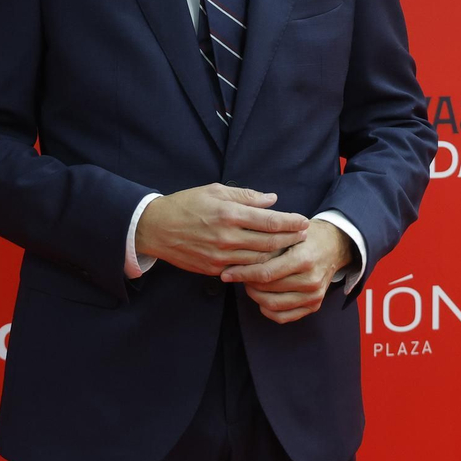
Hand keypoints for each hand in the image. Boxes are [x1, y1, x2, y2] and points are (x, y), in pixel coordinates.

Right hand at [135, 183, 309, 275]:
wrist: (156, 228)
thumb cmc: (186, 204)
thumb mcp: (214, 191)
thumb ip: (246, 196)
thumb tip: (272, 200)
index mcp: (228, 214)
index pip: (269, 221)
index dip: (290, 222)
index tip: (304, 221)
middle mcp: (226, 237)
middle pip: (269, 243)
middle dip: (290, 239)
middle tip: (304, 235)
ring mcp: (220, 256)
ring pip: (259, 260)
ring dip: (277, 254)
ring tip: (289, 247)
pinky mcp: (214, 269)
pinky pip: (242, 270)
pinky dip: (257, 266)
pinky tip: (266, 260)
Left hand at [219, 219, 351, 323]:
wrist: (334, 245)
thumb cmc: (306, 236)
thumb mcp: (288, 232)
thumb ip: (266, 245)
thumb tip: (237, 254)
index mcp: (304, 259)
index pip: (266, 272)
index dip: (242, 274)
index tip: (227, 273)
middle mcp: (311, 280)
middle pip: (267, 289)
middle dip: (247, 283)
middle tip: (237, 274)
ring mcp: (314, 295)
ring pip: (273, 305)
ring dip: (255, 296)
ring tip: (249, 284)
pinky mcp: (314, 305)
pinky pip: (284, 316)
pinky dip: (267, 309)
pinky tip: (262, 297)